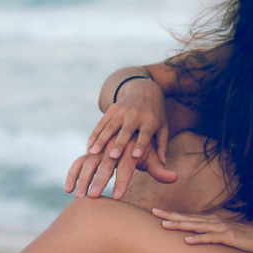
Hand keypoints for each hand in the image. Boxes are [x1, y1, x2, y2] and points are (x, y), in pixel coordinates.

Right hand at [65, 79, 176, 198]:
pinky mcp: (113, 108)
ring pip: (111, 126)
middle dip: (119, 143)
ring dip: (102, 139)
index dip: (141, 144)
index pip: (145, 134)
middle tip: (112, 157)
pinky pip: (102, 122)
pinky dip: (95, 133)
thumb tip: (163, 163)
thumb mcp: (163, 127)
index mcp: (151, 120)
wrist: (146, 89)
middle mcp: (136, 114)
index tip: (135, 156)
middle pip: (126, 130)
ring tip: (93, 152)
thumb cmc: (156, 114)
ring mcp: (123, 111)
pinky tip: (89, 144)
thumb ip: (162, 145)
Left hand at [153, 209, 252, 252]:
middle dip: (170, 215)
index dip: (172, 214)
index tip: (156, 212)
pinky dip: (198, 239)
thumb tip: (197, 241)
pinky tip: (187, 241)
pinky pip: (211, 239)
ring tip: (164, 224)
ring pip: (196, 226)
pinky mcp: (228, 238)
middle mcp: (214, 222)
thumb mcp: (224, 237)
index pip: (188, 217)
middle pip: (188, 218)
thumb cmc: (244, 240)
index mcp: (212, 222)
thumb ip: (211, 237)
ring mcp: (221, 229)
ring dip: (180, 225)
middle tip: (152, 212)